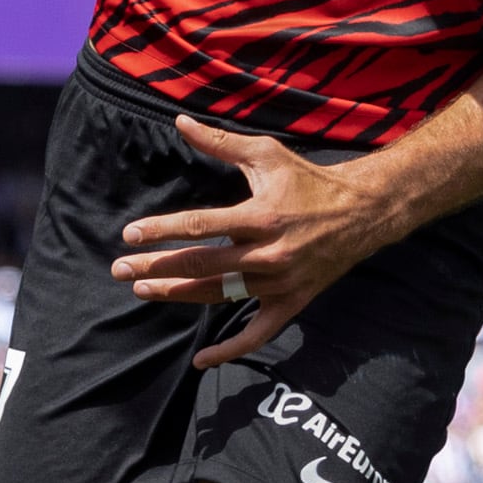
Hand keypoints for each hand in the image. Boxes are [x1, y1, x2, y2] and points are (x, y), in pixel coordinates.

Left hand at [109, 117, 415, 368]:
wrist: (362, 213)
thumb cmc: (309, 180)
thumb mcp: (266, 155)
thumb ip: (220, 143)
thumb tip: (179, 121)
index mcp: (260, 216)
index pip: (201, 226)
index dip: (162, 230)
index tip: (130, 235)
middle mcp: (268, 253)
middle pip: (201, 265)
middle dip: (156, 267)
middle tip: (120, 270)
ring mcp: (279, 282)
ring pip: (219, 296)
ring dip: (177, 294)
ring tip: (142, 290)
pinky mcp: (291, 302)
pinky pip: (258, 334)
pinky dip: (230, 350)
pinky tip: (201, 361)